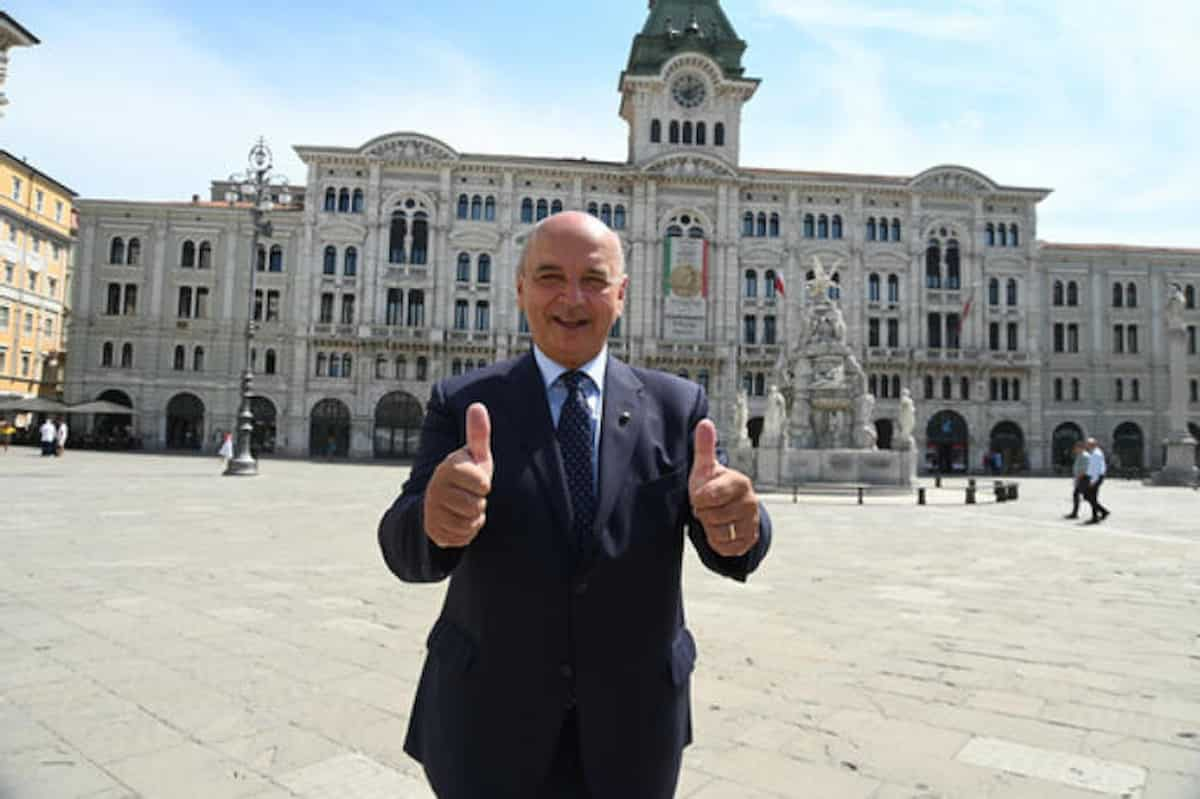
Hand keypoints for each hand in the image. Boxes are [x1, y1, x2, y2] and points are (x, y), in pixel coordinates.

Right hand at [423, 403, 492, 547]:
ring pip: (470, 522)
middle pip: (476, 505)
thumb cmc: (466, 475)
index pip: (482, 482)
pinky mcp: (433, 531)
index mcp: (448, 467)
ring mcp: (432, 510)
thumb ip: (478, 433)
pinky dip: (466, 532)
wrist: (442, 502)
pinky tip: (459, 520)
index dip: (484, 483)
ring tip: (465, 506)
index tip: (476, 479)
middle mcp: (435, 488)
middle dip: (479, 503)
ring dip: (474, 518)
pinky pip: (462, 537)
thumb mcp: (475, 456)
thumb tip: (477, 405)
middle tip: (469, 495)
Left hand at [688, 419, 759, 556]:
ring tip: (713, 517)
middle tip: (707, 506)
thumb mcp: (706, 467)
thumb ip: (704, 447)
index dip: (698, 498)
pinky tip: (719, 530)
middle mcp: (751, 502)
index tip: (700, 494)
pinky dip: (717, 543)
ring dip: (709, 528)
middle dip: (703, 513)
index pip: (709, 496)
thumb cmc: (714, 484)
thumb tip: (704, 422)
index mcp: (740, 482)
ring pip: (719, 533)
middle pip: (712, 517)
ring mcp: (752, 522)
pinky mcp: (750, 540)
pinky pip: (726, 548)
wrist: (729, 506)